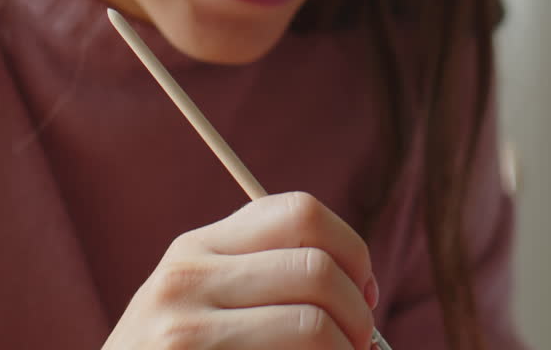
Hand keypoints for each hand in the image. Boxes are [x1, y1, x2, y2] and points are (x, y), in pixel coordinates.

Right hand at [103, 191, 379, 348]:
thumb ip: (263, 273)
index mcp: (197, 247)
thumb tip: (362, 283)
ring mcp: (186, 332)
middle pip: (317, 268)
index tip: (365, 289)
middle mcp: (186, 278)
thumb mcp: (198, 301)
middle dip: (359, 311)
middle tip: (361, 343)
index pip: (301, 213)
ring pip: (314, 324)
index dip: (352, 249)